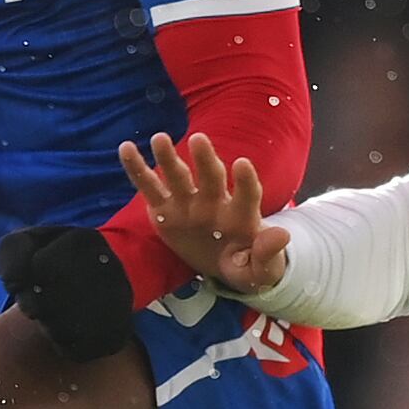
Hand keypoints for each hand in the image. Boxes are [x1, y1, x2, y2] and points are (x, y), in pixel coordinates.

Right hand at [120, 130, 288, 296]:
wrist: (225, 265)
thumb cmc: (247, 265)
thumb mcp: (260, 270)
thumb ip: (268, 254)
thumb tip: (282, 235)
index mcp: (241, 215)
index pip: (247, 194)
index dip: (245, 181)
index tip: (242, 164)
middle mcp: (214, 201)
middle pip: (211, 177)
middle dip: (205, 160)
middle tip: (198, 140)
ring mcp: (188, 203)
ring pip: (178, 176)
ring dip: (169, 158)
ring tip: (159, 139)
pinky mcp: (165, 210)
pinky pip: (149, 188)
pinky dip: (137, 170)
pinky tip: (126, 148)